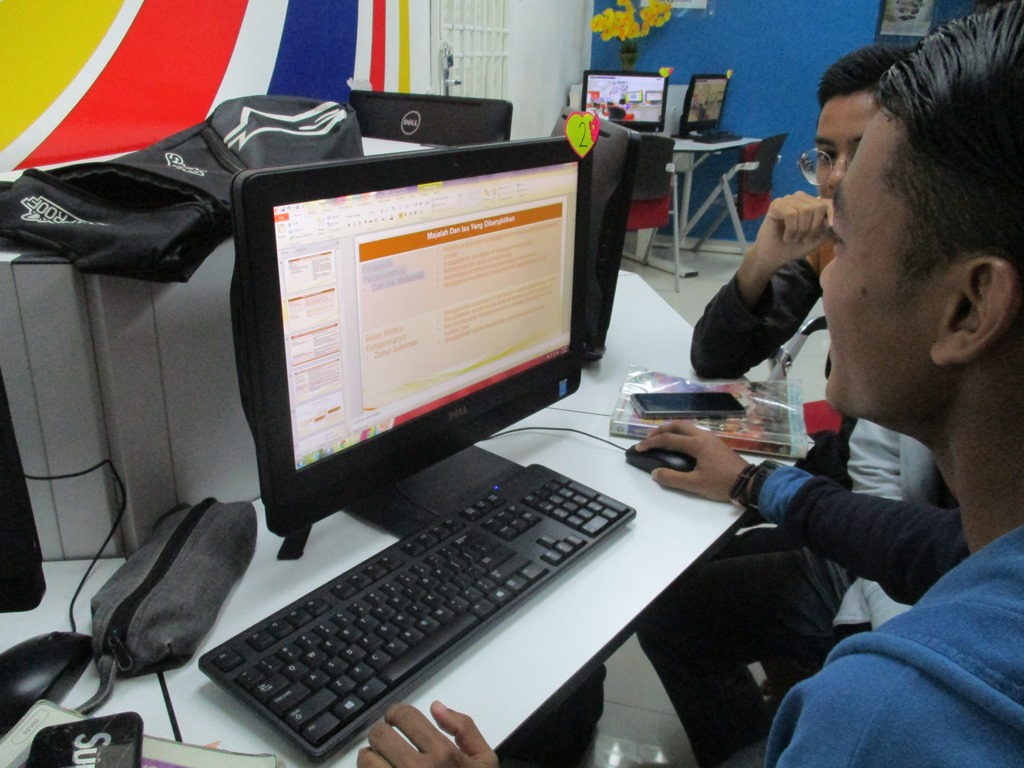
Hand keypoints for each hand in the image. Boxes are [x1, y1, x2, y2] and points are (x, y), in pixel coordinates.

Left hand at [358, 702, 498, 767]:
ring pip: (365, 758)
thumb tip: (436, 708)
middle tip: (388, 742)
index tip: (395, 720)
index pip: (404, 716)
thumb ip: (465, 729)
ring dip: (370, 756)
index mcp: (443, 754)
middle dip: (382, 734)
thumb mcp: (485, 761)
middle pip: (380, 734)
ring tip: (381, 761)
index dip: (396, 713)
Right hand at [635, 421, 749, 501]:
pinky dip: (681, 435)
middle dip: (660, 430)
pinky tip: (678, 445)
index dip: (651, 443)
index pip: (668, 439)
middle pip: (677, 425)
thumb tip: (655, 473)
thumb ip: (672, 478)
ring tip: (661, 440)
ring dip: (671, 431)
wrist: (748, 483)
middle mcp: (703, 436)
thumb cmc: (721, 483)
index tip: (638, 448)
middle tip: (648, 439)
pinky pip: (693, 432)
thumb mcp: (695, 485)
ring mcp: (710, 438)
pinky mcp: (715, 443)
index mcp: (697, 443)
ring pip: (686, 427)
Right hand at [753, 192, 833, 269]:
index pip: (828, 202)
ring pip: (805, 210)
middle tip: (804, 239)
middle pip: (817, 206)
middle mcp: (801, 198)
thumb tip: (842, 219)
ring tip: (794, 239)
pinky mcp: (776, 204)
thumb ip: (831, 226)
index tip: (828, 228)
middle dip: (813, 228)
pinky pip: (791, 214)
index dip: (831, 215)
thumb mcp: (819, 237)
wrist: (774, 257)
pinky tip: (786, 237)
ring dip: (801, 231)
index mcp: (812, 203)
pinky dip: (791, 230)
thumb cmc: (796, 247)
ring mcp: (788, 199)